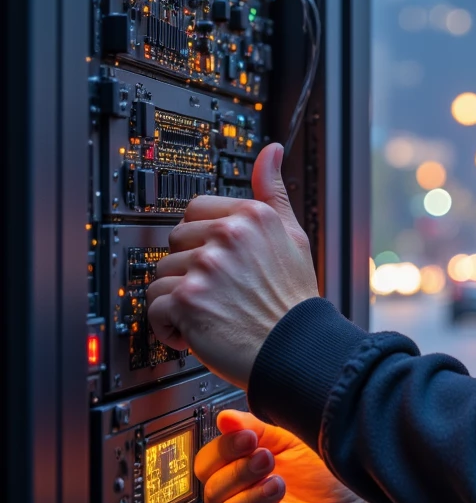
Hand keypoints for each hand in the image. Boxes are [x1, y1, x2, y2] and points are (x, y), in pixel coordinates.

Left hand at [147, 142, 319, 386]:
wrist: (295, 350)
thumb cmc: (294, 302)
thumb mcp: (293, 237)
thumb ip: (273, 192)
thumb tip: (270, 152)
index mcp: (250, 216)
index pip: (196, 212)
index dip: (201, 242)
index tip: (214, 262)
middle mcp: (227, 235)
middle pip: (174, 244)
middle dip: (188, 271)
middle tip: (217, 292)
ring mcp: (205, 266)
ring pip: (161, 276)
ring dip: (177, 300)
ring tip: (209, 312)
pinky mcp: (186, 298)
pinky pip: (154, 306)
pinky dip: (169, 326)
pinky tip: (196, 330)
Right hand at [196, 410, 380, 502]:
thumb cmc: (325, 476)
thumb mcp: (291, 442)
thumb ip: (258, 429)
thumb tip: (225, 418)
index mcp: (239, 473)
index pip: (208, 463)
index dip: (223, 449)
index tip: (248, 438)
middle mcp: (239, 502)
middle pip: (211, 490)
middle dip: (237, 472)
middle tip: (267, 459)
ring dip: (252, 497)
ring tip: (279, 485)